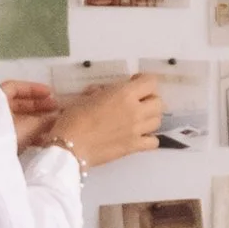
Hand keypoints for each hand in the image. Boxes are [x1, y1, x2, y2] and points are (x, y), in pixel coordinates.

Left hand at [1, 78, 60, 149]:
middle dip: (38, 106)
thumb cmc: (6, 135)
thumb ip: (45, 119)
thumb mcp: (29, 125)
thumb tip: (59, 115)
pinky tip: (44, 138)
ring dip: (36, 120)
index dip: (34, 89)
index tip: (51, 93)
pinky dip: (29, 131)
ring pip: (18, 118)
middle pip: (18, 103)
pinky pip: (16, 130)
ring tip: (54, 124)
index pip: (15, 87)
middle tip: (56, 108)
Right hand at [48, 74, 165, 167]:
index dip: (144, 80)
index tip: (134, 83)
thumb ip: (101, 92)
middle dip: (150, 99)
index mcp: (124, 94)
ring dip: (150, 118)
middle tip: (138, 102)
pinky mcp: (134, 147)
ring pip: (158, 121)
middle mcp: (136, 110)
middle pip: (158, 102)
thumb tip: (104, 92)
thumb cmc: (74, 118)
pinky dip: (149, 139)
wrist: (70, 147)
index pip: (150, 82)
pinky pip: (154, 142)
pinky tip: (139, 136)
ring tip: (138, 119)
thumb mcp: (86, 97)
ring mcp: (137, 130)